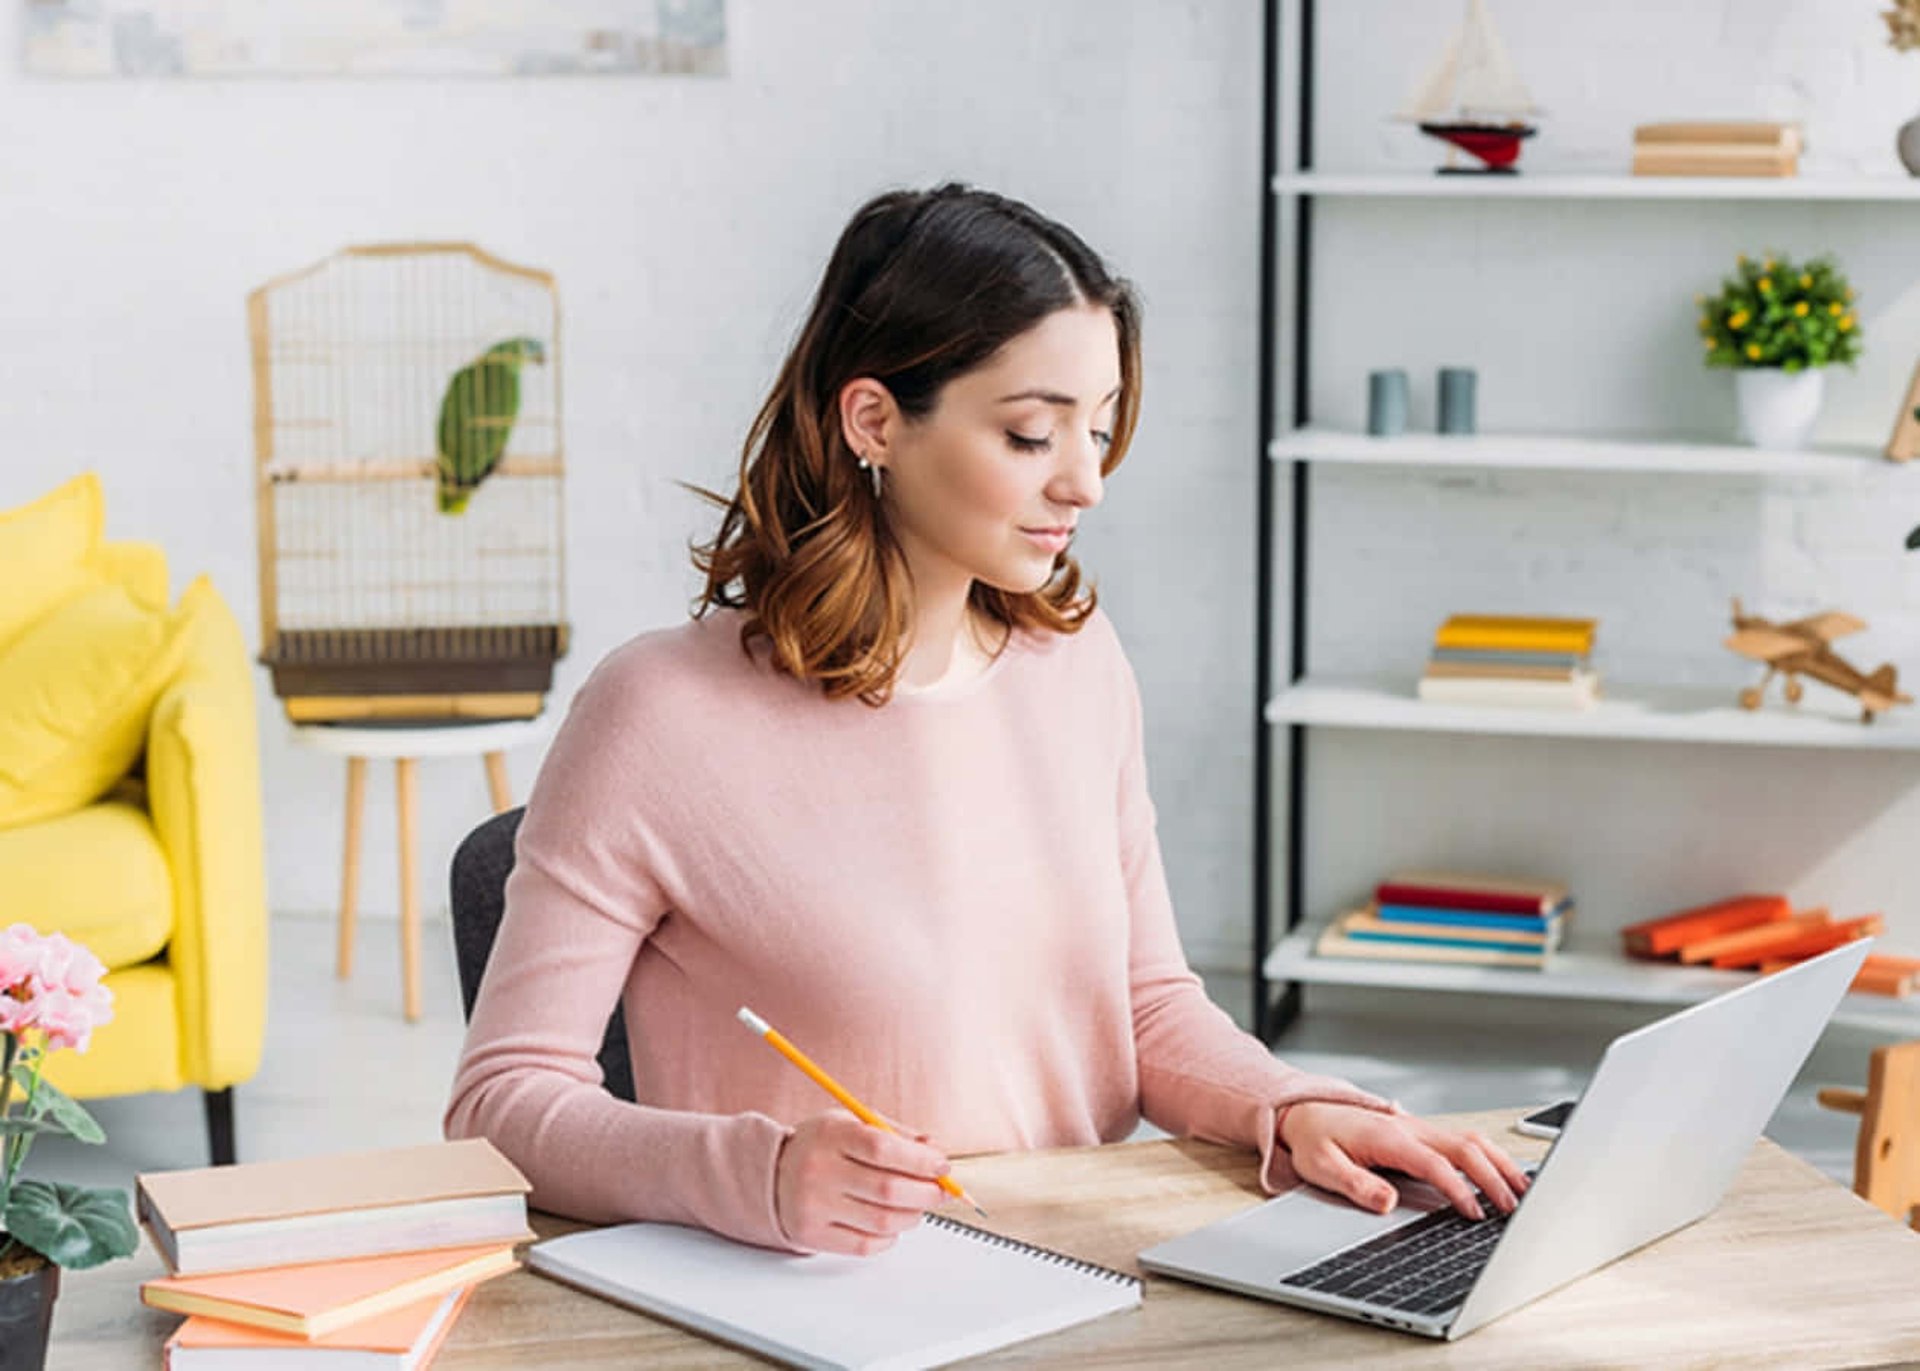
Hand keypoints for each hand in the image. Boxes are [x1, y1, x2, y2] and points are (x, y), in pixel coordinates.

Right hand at [773, 1109, 951, 1255]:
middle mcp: (819, 1170)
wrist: (771, 1174)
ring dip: (912, 1216)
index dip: (920, 1160)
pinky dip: (889, 1238)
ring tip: (917, 1207)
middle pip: (887, 1190)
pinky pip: (865, 1245)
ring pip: (882, 1222)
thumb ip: (893, 1133)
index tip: (942, 1166)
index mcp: (830, 1135)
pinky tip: (891, 1224)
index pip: (883, 1149)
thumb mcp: (851, 1124)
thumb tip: (935, 1151)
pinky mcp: (812, 1235)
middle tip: (941, 1192)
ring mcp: (814, 1206)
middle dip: (926, 1193)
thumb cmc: (822, 1146)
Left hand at [1278, 1102, 1531, 1219]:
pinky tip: (1505, 1174)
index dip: (1459, 1191)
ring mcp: (1420, 1127)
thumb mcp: (1322, 1166)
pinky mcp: (1423, 1132)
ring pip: (1471, 1141)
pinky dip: (1490, 1156)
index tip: (1475, 1216)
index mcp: (1389, 1138)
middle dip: (1494, 1178)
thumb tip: (1387, 1201)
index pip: (1435, 1165)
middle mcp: (1410, 1128)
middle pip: (1466, 1148)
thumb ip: (1354, 1184)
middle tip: (1514, 1210)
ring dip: (1500, 1163)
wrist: (1306, 1112)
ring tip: (1524, 1192)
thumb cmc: (1314, 1140)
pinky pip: (1464, 1141)